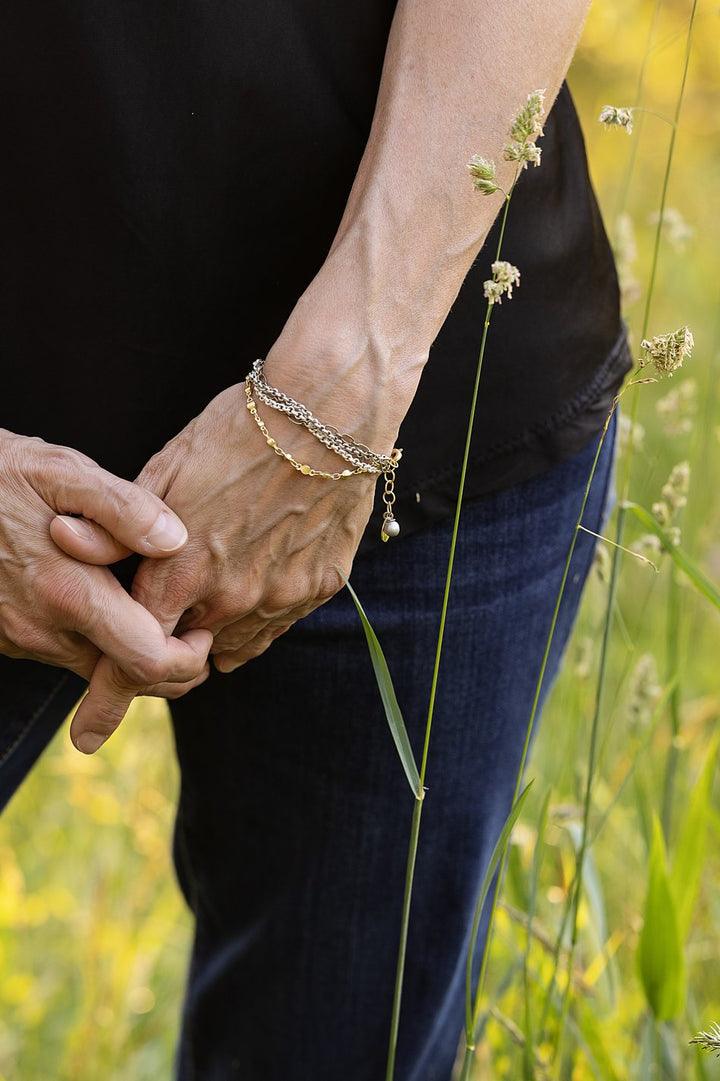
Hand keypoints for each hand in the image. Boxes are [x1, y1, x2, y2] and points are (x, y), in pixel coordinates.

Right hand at [0, 429, 212, 751]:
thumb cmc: (0, 473)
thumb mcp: (62, 472)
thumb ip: (123, 508)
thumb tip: (176, 540)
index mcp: (68, 593)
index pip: (146, 661)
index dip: (188, 657)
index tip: (204, 629)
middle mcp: (42, 629)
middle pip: (124, 677)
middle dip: (169, 665)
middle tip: (196, 633)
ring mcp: (20, 638)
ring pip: (94, 668)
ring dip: (132, 653)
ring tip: (159, 613)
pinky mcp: (5, 637)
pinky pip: (64, 653)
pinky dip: (96, 642)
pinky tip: (111, 606)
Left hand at [52, 377, 384, 748]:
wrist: (327, 415)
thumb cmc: (238, 431)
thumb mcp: (167, 467)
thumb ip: (116, 525)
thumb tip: (63, 544)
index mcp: (183, 571)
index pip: (134, 654)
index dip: (107, 694)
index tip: (88, 732)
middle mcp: (231, 597)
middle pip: (187, 654)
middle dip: (170, 647)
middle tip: (167, 624)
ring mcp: (280, 597)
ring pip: (235, 645)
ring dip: (215, 632)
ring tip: (214, 591)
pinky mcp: (319, 587)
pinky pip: (278, 623)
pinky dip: (259, 615)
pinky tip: (255, 581)